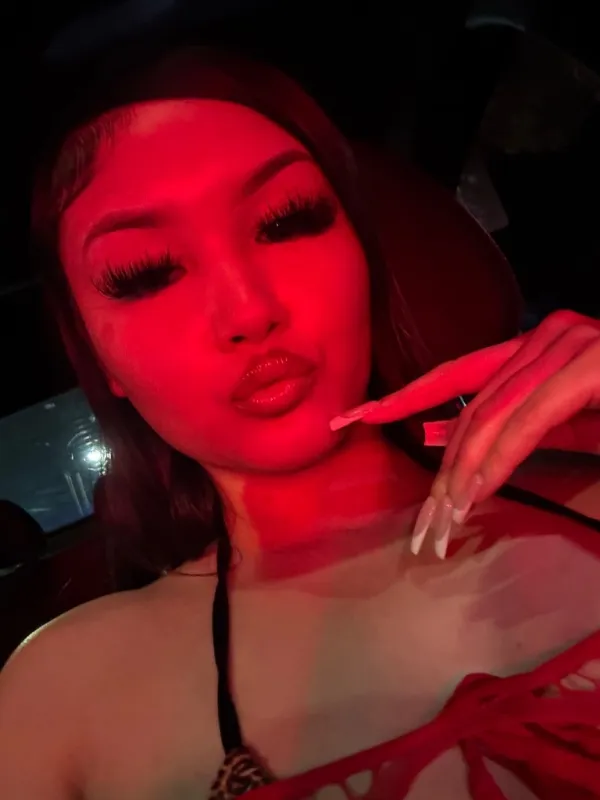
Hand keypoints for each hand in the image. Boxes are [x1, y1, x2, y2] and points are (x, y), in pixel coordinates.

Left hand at [330, 310, 599, 557]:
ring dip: (462, 476)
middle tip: (423, 527)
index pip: (450, 376)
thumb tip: (450, 445)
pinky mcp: (589, 367)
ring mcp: (566, 346)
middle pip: (468, 407)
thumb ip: (517, 431)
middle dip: (440, 471)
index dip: (397, 399)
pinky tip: (475, 495)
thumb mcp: (573, 425)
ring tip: (443, 524)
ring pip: (490, 416)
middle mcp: (544, 337)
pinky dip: (497, 461)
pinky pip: (527, 421)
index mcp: (534, 346)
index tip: (346, 419)